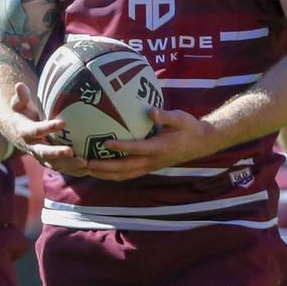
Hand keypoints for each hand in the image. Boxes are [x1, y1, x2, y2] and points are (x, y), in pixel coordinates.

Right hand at [3, 83, 91, 176]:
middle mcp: (33, 147)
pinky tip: (91, 169)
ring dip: (69, 166)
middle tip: (71, 152)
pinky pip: (62, 169)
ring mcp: (41, 157)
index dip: (48, 127)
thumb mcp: (18, 105)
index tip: (62, 123)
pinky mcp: (50, 162)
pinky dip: (75, 171)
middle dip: (57, 153)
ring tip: (85, 164)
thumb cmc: (21, 114)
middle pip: (44, 153)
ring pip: (55, 165)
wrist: (17, 133)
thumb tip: (19, 85)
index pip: (36, 130)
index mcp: (25, 132)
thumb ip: (21, 97)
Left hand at [85, 107, 213, 180]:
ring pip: (124, 175)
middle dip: (104, 167)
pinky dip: (113, 175)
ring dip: (105, 174)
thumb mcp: (180, 118)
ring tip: (87, 170)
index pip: (137, 149)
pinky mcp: (148, 167)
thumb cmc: (189, 127)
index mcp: (159, 148)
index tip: (105, 143)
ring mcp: (150, 166)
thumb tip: (150, 110)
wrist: (201, 143)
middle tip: (86, 162)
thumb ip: (165, 116)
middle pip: (125, 168)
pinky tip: (100, 171)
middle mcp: (152, 161)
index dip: (121, 147)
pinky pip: (128, 175)